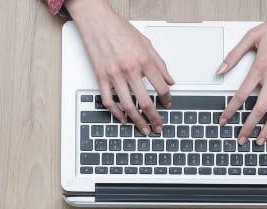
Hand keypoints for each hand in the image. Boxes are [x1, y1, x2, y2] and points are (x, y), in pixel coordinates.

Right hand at [65, 0, 173, 134]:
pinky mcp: (101, 77)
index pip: (161, 87)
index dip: (167, 100)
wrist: (97, 21)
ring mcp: (114, 75)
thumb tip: (169, 80)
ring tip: (143, 128)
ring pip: (128, 105)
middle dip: (154, 118)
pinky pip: (109, 101)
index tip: (168, 105)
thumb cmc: (120, 29)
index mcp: (144, 60)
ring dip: (137, 121)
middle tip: (158, 127)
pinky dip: (116, 113)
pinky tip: (123, 118)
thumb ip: (160, 64)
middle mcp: (130, 69)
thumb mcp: (146, 43)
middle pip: (146, 101)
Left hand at [215, 0, 266, 144]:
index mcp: (261, 67)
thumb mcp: (252, 36)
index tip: (223, 121)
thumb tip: (219, 70)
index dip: (230, 111)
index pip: (241, 95)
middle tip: (241, 139)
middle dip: (248, 127)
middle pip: (259, 109)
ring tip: (260, 140)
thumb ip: (233, 55)